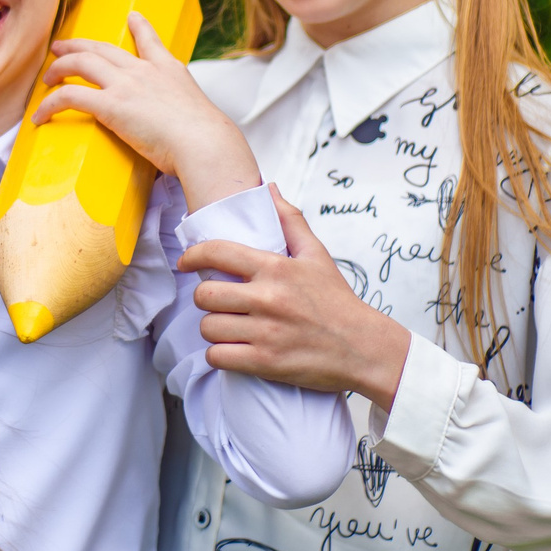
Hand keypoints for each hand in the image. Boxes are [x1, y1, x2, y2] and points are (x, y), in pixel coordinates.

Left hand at [29, 11, 261, 208]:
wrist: (205, 143)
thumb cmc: (206, 140)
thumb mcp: (201, 114)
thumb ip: (189, 115)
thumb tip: (197, 133)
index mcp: (168, 69)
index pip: (150, 40)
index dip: (139, 27)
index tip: (132, 17)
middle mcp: (143, 70)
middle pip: (101, 48)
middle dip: (77, 45)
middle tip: (60, 47)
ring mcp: (125, 85)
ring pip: (80, 63)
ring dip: (58, 68)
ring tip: (46, 78)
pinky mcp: (110, 105)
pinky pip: (69, 96)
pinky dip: (50, 104)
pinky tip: (40, 115)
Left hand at [180, 186, 413, 411]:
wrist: (363, 348)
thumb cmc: (338, 302)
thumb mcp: (317, 255)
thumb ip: (290, 220)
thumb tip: (268, 189)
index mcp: (275, 268)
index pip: (218, 252)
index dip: (193, 256)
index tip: (186, 262)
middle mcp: (267, 298)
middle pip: (205, 295)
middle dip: (206, 299)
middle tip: (218, 302)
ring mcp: (265, 332)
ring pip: (209, 328)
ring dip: (213, 329)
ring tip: (229, 327)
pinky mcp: (265, 362)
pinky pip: (217, 357)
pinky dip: (220, 354)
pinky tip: (232, 349)